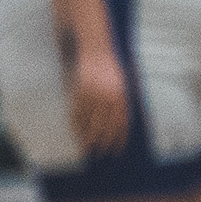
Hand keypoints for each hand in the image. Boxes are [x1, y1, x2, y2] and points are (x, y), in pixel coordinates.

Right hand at [66, 42, 132, 156]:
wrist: (97, 48)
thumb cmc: (112, 67)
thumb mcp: (124, 83)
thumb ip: (123, 101)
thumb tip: (121, 124)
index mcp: (123, 96)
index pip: (122, 123)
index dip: (119, 138)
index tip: (116, 150)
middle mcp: (109, 96)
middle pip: (105, 126)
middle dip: (103, 142)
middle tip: (100, 153)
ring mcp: (94, 94)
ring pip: (90, 121)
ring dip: (88, 136)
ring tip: (87, 147)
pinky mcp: (80, 90)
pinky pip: (77, 111)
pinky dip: (77, 124)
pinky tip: (77, 132)